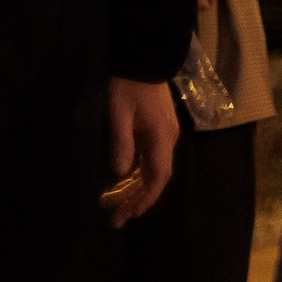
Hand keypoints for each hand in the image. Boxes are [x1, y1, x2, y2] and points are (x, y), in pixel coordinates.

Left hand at [102, 76, 177, 226]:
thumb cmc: (128, 88)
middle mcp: (167, 140)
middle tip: (116, 218)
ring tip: (114, 205)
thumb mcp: (119, 115)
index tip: (128, 215)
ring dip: (136, 189)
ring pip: (153, 170)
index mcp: (162, 138)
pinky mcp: (157, 130)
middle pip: (156, 177)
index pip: (158, 177)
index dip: (145, 198)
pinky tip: (123, 182)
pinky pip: (149, 159)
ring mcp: (164, 135)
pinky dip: (137, 175)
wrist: (142, 62)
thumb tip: (120, 174)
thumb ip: (121, 144)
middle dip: (138, 200)